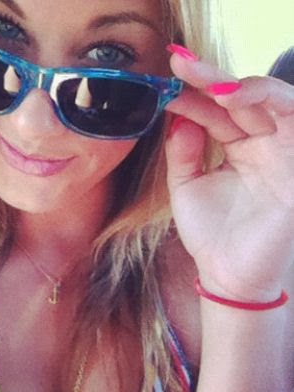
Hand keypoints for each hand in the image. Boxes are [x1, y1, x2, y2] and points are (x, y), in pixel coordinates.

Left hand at [165, 48, 293, 300]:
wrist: (226, 273)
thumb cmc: (209, 232)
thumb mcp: (186, 185)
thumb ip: (183, 151)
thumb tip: (177, 116)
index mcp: (239, 146)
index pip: (217, 110)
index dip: (193, 92)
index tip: (165, 78)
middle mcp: (264, 143)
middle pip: (241, 99)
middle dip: (210, 78)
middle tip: (179, 64)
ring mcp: (284, 153)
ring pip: (274, 102)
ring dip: (241, 87)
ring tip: (209, 84)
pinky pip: (293, 123)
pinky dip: (269, 105)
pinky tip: (233, 98)